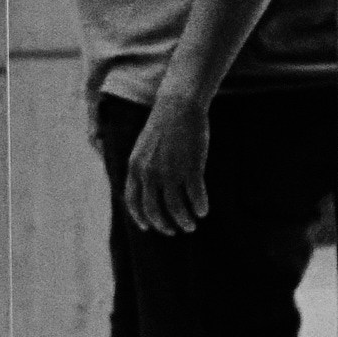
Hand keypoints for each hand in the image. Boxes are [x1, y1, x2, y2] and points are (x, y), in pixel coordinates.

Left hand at [123, 89, 209, 235]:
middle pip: (154, 210)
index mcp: (135, 168)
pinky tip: (204, 211)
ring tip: (192, 225)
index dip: (140, 218)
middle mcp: (150, 173)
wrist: (178, 105)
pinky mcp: (191, 168)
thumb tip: (146, 187)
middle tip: (175, 230)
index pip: (133, 202)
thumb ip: (142, 168)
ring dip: (184, 221)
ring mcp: (171, 172)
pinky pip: (196, 196)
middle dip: (164, 225)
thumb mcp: (143, 148)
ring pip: (176, 208)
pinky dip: (200, 207)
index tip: (148, 227)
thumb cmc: (164, 125)